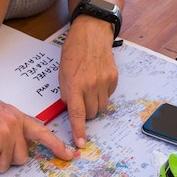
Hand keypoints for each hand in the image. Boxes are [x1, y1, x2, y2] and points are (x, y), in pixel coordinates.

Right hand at [0, 93, 73, 172]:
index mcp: (13, 114)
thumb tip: (16, 143)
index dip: (56, 146)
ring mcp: (4, 135)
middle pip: (21, 157)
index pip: (41, 131)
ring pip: (4, 165)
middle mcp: (12, 124)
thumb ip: (7, 124)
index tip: (69, 155)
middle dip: (3, 158)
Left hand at [58, 16, 118, 147]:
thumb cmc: (74, 51)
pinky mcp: (114, 78)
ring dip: (95, 104)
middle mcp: (91, 85)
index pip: (77, 114)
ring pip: (101, 107)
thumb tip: (71, 108)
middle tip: (81, 100)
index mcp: (75, 85)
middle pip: (91, 113)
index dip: (79, 130)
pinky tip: (97, 80)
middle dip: (86, 112)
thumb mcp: (62, 72)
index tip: (81, 143)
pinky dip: (102, 93)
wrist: (92, 33)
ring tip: (89, 89)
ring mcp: (104, 82)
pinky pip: (109, 96)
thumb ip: (66, 92)